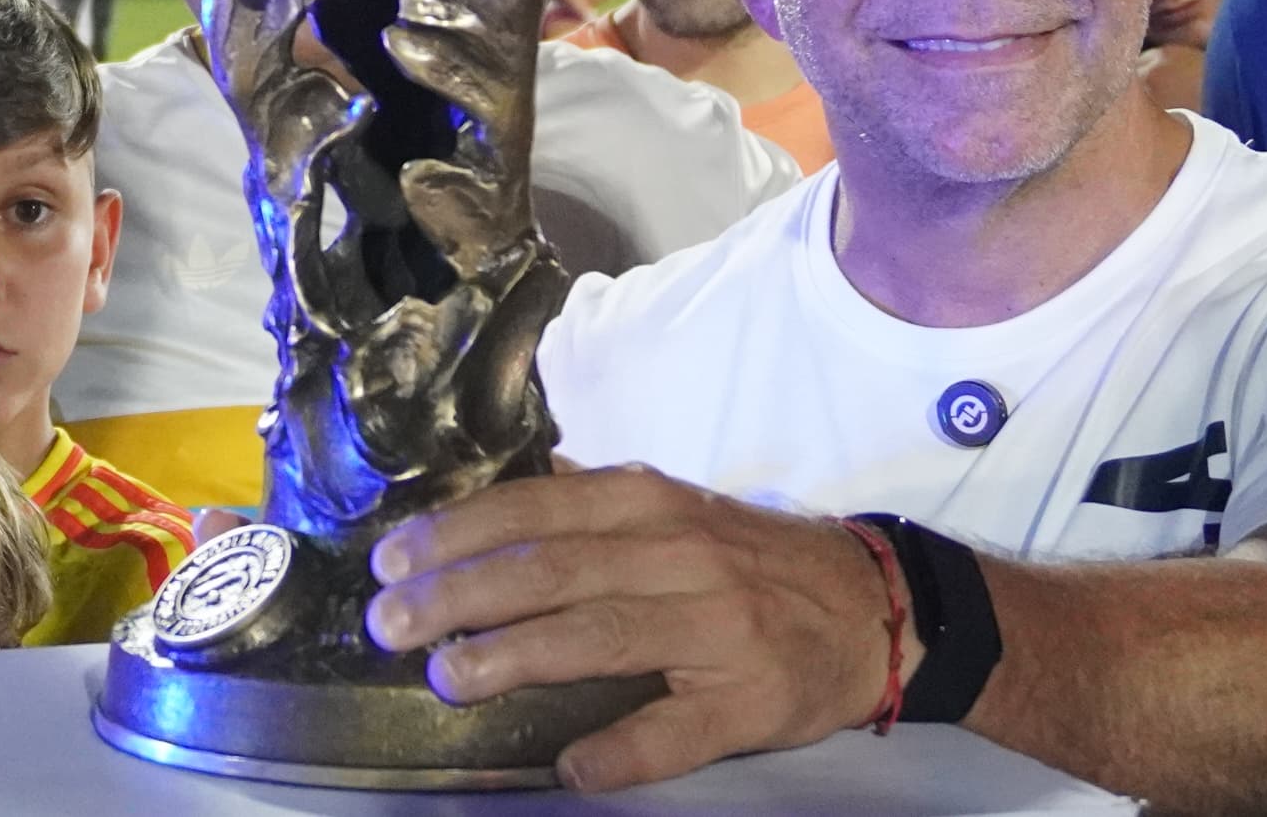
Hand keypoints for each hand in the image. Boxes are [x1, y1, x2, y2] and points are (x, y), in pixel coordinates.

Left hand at [364, 466, 898, 791]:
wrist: (875, 608)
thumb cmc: (750, 559)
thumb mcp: (672, 508)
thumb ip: (587, 505)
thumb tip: (493, 499)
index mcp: (649, 505)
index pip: (534, 512)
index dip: (456, 535)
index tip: (390, 560)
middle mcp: (679, 555)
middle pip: (552, 572)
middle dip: (458, 596)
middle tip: (390, 624)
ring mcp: (718, 630)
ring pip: (600, 638)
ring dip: (514, 658)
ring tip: (448, 678)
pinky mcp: (752, 700)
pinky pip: (677, 731)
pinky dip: (620, 751)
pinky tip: (570, 768)